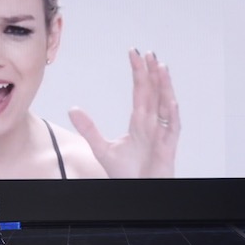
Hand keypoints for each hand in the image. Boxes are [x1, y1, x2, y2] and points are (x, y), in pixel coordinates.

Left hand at [69, 49, 179, 177]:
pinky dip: (172, 114)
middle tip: (149, 53)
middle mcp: (152, 124)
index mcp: (139, 122)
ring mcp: (162, 134)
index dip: (138, 73)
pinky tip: (170, 99)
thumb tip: (73, 109)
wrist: (137, 191)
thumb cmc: (127, 173)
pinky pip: (172, 127)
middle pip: (153, 94)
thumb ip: (89, 128)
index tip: (135, 54)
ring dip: (164, 86)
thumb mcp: (102, 148)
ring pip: (165, 104)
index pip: (140, 92)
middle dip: (152, 73)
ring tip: (161, 67)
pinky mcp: (168, 147)